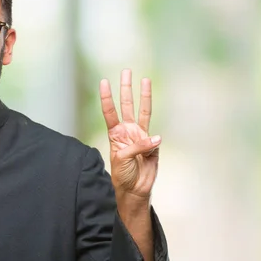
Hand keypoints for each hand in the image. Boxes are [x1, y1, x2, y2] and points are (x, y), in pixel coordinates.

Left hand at [100, 69, 160, 208]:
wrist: (134, 189)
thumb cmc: (123, 174)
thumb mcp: (122, 159)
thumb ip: (138, 146)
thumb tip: (156, 138)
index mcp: (115, 134)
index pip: (109, 111)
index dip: (107, 97)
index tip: (104, 82)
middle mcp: (127, 131)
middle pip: (126, 105)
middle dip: (126, 88)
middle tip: (126, 71)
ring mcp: (140, 135)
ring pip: (142, 111)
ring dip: (143, 95)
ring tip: (144, 79)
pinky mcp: (152, 144)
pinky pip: (154, 136)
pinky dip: (155, 139)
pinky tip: (155, 141)